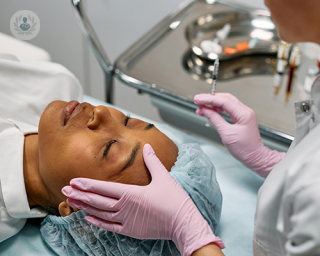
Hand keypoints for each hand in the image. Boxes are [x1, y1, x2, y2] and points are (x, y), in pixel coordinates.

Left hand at [62, 144, 223, 255]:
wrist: (183, 224)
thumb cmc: (175, 200)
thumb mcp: (164, 177)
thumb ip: (152, 161)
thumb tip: (147, 146)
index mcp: (132, 193)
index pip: (104, 188)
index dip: (87, 184)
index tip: (73, 181)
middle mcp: (125, 207)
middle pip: (97, 200)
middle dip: (80, 194)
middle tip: (64, 190)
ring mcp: (126, 220)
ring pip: (100, 213)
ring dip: (85, 207)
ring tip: (71, 202)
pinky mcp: (130, 230)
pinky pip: (109, 226)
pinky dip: (97, 222)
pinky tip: (88, 217)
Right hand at [194, 93, 284, 176]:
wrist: (254, 157)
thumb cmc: (244, 148)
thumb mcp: (226, 134)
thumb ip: (215, 119)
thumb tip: (205, 110)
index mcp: (243, 113)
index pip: (223, 101)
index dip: (209, 99)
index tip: (198, 99)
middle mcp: (245, 111)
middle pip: (225, 98)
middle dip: (210, 98)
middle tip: (197, 100)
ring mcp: (243, 114)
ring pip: (226, 102)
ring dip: (213, 103)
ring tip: (201, 107)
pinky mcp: (240, 118)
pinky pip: (227, 109)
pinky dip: (217, 108)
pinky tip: (210, 111)